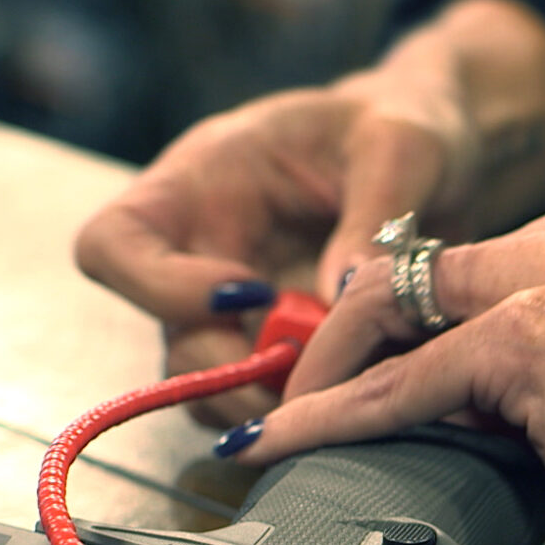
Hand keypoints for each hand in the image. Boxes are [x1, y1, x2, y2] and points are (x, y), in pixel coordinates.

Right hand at [73, 76, 475, 424]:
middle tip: (308, 379)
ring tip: (337, 392)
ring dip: (267, 405)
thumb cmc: (399, 129)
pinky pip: (261, 406)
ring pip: (210, 390)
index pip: (114, 244)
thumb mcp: (402, 145)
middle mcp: (201, 257)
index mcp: (202, 185)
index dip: (159, 286)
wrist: (430, 163)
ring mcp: (235, 316)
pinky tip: (352, 398)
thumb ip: (375, 212)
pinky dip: (300, 415)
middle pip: (170, 341)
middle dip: (233, 374)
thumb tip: (341, 295)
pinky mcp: (277, 353)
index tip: (249, 293)